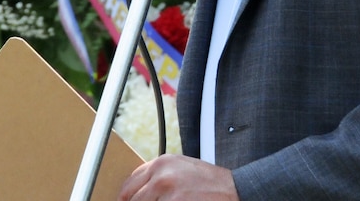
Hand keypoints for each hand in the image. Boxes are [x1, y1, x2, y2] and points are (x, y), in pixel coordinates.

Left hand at [117, 154, 238, 200]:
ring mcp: (166, 190)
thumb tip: (138, 192)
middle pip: (131, 198)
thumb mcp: (182, 169)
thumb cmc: (210, 183)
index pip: (130, 183)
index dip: (126, 197)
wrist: (233, 190)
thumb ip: (159, 176)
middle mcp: (161, 174)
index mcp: (162, 162)